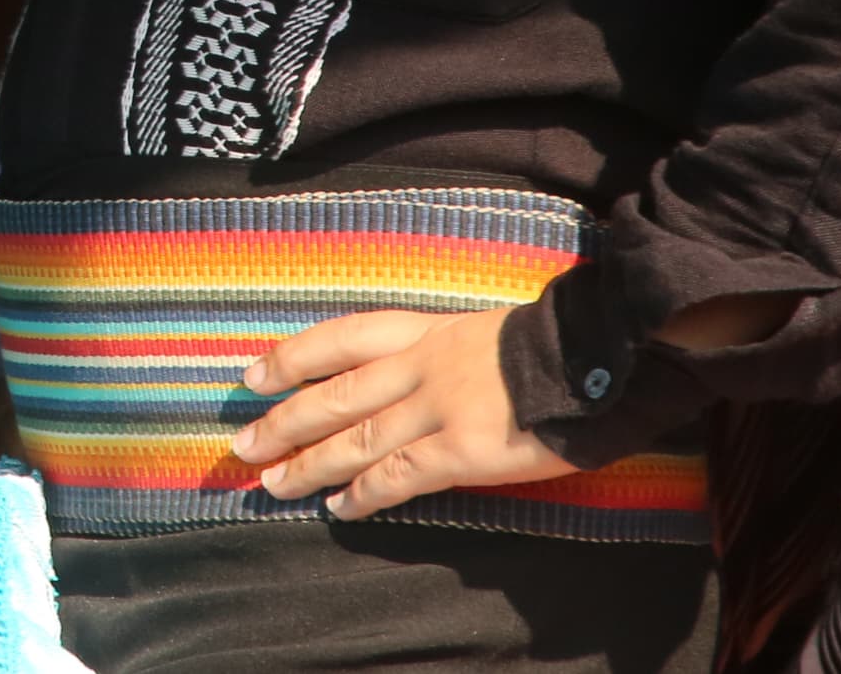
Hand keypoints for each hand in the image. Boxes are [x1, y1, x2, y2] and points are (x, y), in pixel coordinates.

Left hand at [232, 306, 575, 517]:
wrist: (598, 355)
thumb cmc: (553, 348)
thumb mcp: (482, 333)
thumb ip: (441, 354)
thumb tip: (410, 380)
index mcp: (423, 331)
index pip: (338, 339)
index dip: (291, 358)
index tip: (252, 376)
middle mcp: (418, 366)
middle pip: (333, 395)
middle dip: (283, 422)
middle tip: (242, 447)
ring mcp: (437, 408)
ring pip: (355, 439)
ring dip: (310, 464)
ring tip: (274, 484)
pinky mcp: (462, 450)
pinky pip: (399, 476)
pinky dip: (364, 494)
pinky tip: (339, 508)